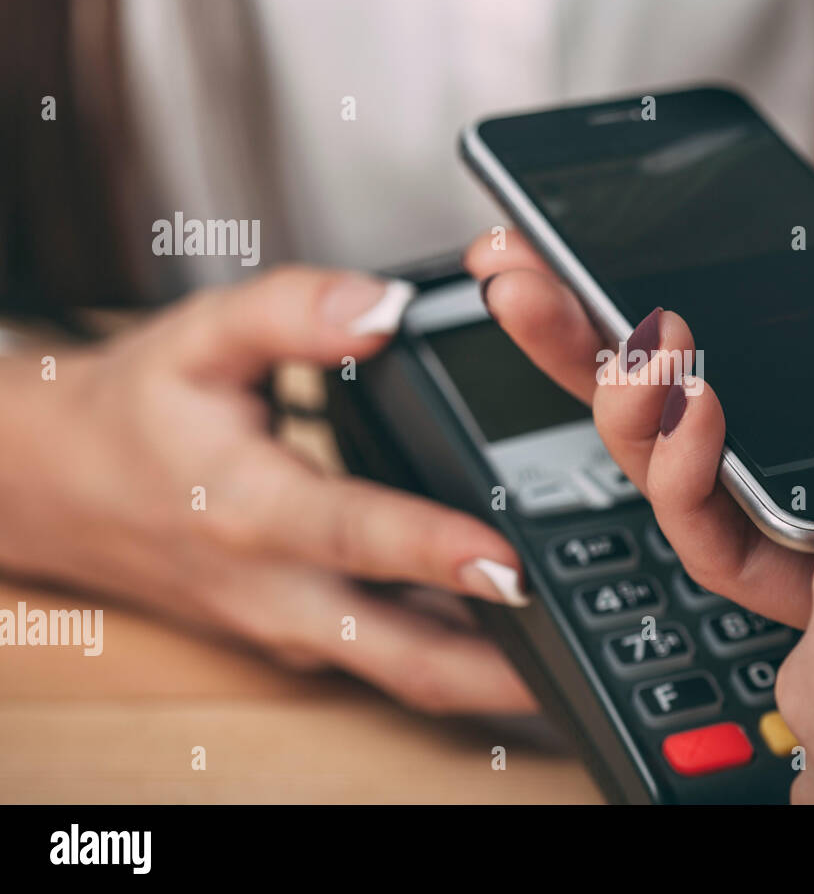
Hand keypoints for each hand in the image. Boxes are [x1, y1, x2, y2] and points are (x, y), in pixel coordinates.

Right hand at [0, 268, 533, 713]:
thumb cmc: (140, 412)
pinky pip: (395, 660)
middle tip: (581, 647)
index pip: (354, 536)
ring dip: (492, 674)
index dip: (433, 552)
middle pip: (401, 655)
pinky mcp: (309, 639)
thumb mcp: (199, 338)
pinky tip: (520, 630)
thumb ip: (293, 311)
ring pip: (408, 674)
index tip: (508, 562)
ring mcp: (296, 627)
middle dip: (495, 665)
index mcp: (249, 509)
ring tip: (578, 653)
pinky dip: (460, 654)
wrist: (67, 489)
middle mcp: (278, 589)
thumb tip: (382, 305)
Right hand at [461, 223, 813, 629]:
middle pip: (666, 409)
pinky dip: (683, 476)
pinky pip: (722, 544)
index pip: (717, 342)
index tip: (565, 251)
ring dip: (616, 402)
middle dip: (575, 342)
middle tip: (513, 277)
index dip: (629, 302)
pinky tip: (681, 395)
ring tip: (618, 333)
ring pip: (671, 482)